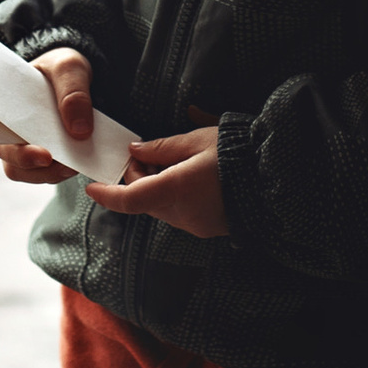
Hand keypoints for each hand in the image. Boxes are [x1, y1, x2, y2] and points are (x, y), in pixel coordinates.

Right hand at [0, 48, 93, 185]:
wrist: (75, 73)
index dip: (17, 153)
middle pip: (13, 164)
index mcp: (6, 108)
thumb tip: (79, 130)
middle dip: (39, 169)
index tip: (45, 156)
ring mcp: (27, 146)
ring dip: (54, 173)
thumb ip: (73, 92)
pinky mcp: (45, 155)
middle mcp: (11, 132)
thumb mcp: (69, 67)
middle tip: (67, 166)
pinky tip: (79, 161)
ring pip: (31, 173)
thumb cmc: (62, 66)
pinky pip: (49, 172)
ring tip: (77, 164)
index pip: (0, 138)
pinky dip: (63, 171)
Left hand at [89, 124, 228, 239]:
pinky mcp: (207, 228)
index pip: (128, 199)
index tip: (91, 187)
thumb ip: (161, 148)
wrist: (276, 177)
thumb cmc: (237, 153)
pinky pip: (181, 214)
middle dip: (137, 179)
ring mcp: (194, 225)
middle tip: (143, 154)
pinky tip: (189, 178)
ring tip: (172, 162)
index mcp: (173, 190)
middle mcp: (180, 214)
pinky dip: (175, 197)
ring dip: (156, 188)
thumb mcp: (197, 140)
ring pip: (161, 208)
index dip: (106, 194)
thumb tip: (136, 151)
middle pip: (143, 201)